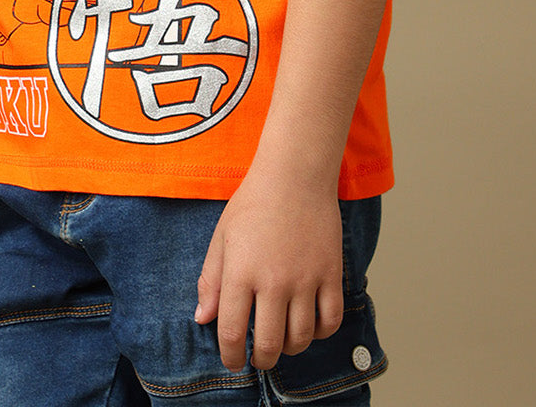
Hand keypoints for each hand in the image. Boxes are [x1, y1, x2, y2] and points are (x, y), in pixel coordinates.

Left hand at [194, 168, 343, 371]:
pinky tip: (309, 325)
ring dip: (289, 348)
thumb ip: (211, 281)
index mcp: (241, 272)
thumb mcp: (222, 237)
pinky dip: (321, 332)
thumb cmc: (254, 203)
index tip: (233, 361)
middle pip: (270, 344)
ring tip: (282, 340)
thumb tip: (203, 319)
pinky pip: (331, 321)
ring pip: (302, 338)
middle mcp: (274, 281)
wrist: (294, 175)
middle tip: (259, 357)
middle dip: (261, 360)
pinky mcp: (331, 273)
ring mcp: (306, 279)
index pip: (233, 332)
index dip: (231, 356)